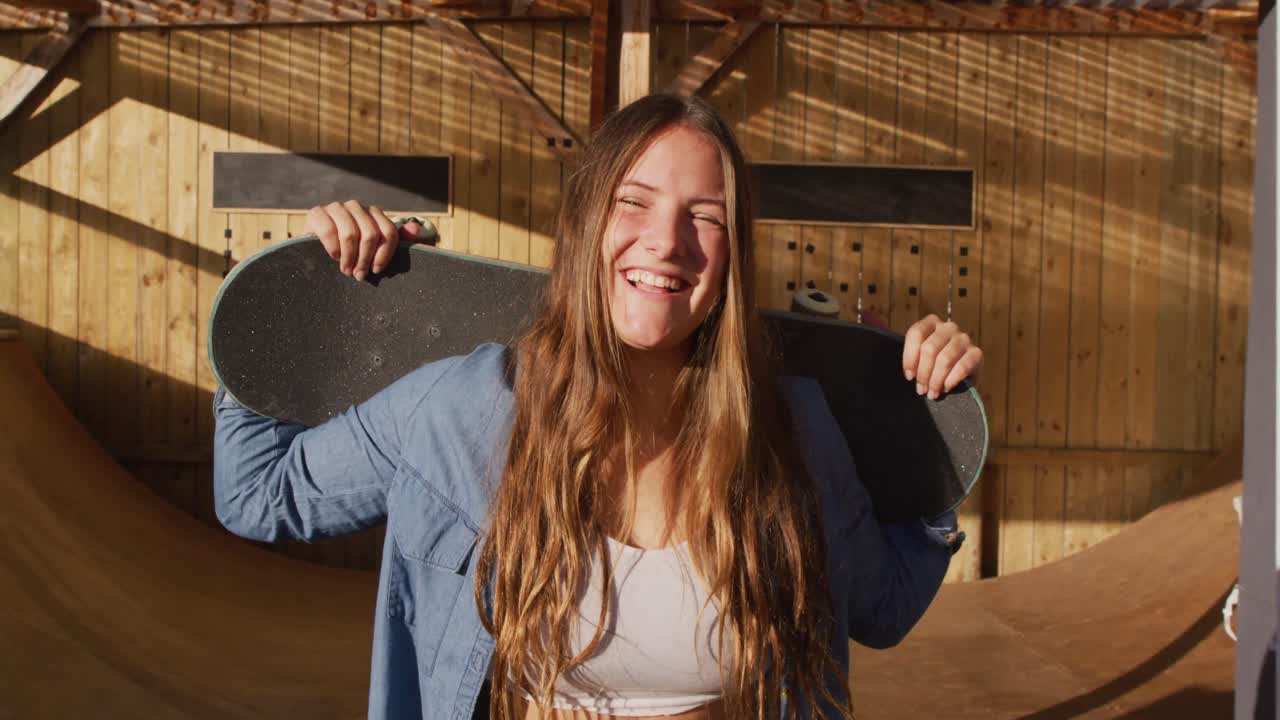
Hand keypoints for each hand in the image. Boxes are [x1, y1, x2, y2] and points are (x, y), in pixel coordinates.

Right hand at [304, 200, 424, 280]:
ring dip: (349, 257)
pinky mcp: (316, 213)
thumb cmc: (349, 252)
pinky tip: (333, 257)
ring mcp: (335, 207)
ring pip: (350, 233)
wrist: (313, 250)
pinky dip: (333, 249)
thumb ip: (395, 240)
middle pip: (370, 234)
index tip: (376, 270)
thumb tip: (414, 229)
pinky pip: (329, 231)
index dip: (385, 254)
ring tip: (347, 270)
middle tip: (359, 276)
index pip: (388, 231)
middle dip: (365, 259)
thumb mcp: (373, 249)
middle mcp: (356, 206)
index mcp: (373, 213)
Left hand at [902, 315, 983, 399]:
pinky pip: (962, 366)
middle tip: (921, 390)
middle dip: (923, 373)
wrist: (962, 379)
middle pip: (929, 349)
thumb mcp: (922, 359)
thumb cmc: (936, 367)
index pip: (916, 333)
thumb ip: (914, 358)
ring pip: (945, 359)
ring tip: (932, 393)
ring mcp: (964, 339)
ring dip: (936, 380)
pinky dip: (951, 380)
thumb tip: (910, 374)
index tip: (909, 377)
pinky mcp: (977, 353)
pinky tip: (946, 388)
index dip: (910, 357)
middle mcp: (949, 327)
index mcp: (931, 323)